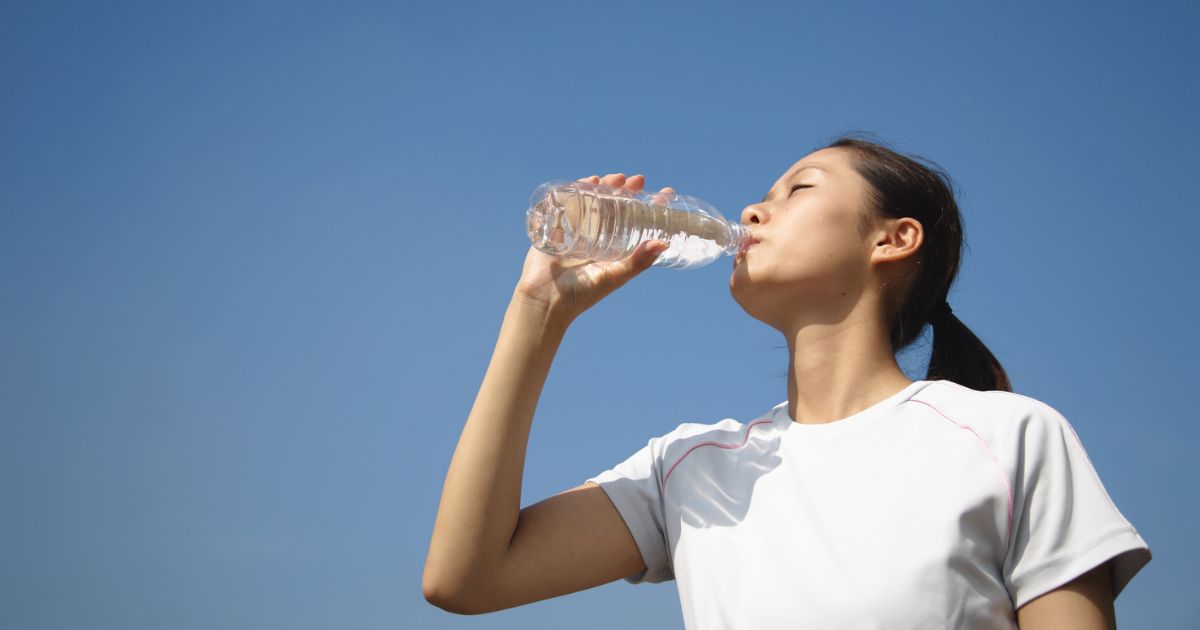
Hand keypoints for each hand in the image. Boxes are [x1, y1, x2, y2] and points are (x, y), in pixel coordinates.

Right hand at [514, 173, 674, 324]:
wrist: (545, 300)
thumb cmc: (581, 294)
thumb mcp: (614, 277)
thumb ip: (638, 262)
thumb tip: (664, 243)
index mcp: (614, 249)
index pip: (636, 222)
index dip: (650, 207)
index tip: (665, 193)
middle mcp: (598, 237)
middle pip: (616, 206)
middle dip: (628, 191)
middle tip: (639, 180)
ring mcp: (578, 230)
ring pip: (596, 201)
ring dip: (607, 186)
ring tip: (618, 178)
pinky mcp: (558, 225)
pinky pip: (570, 201)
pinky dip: (580, 189)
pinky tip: (591, 181)